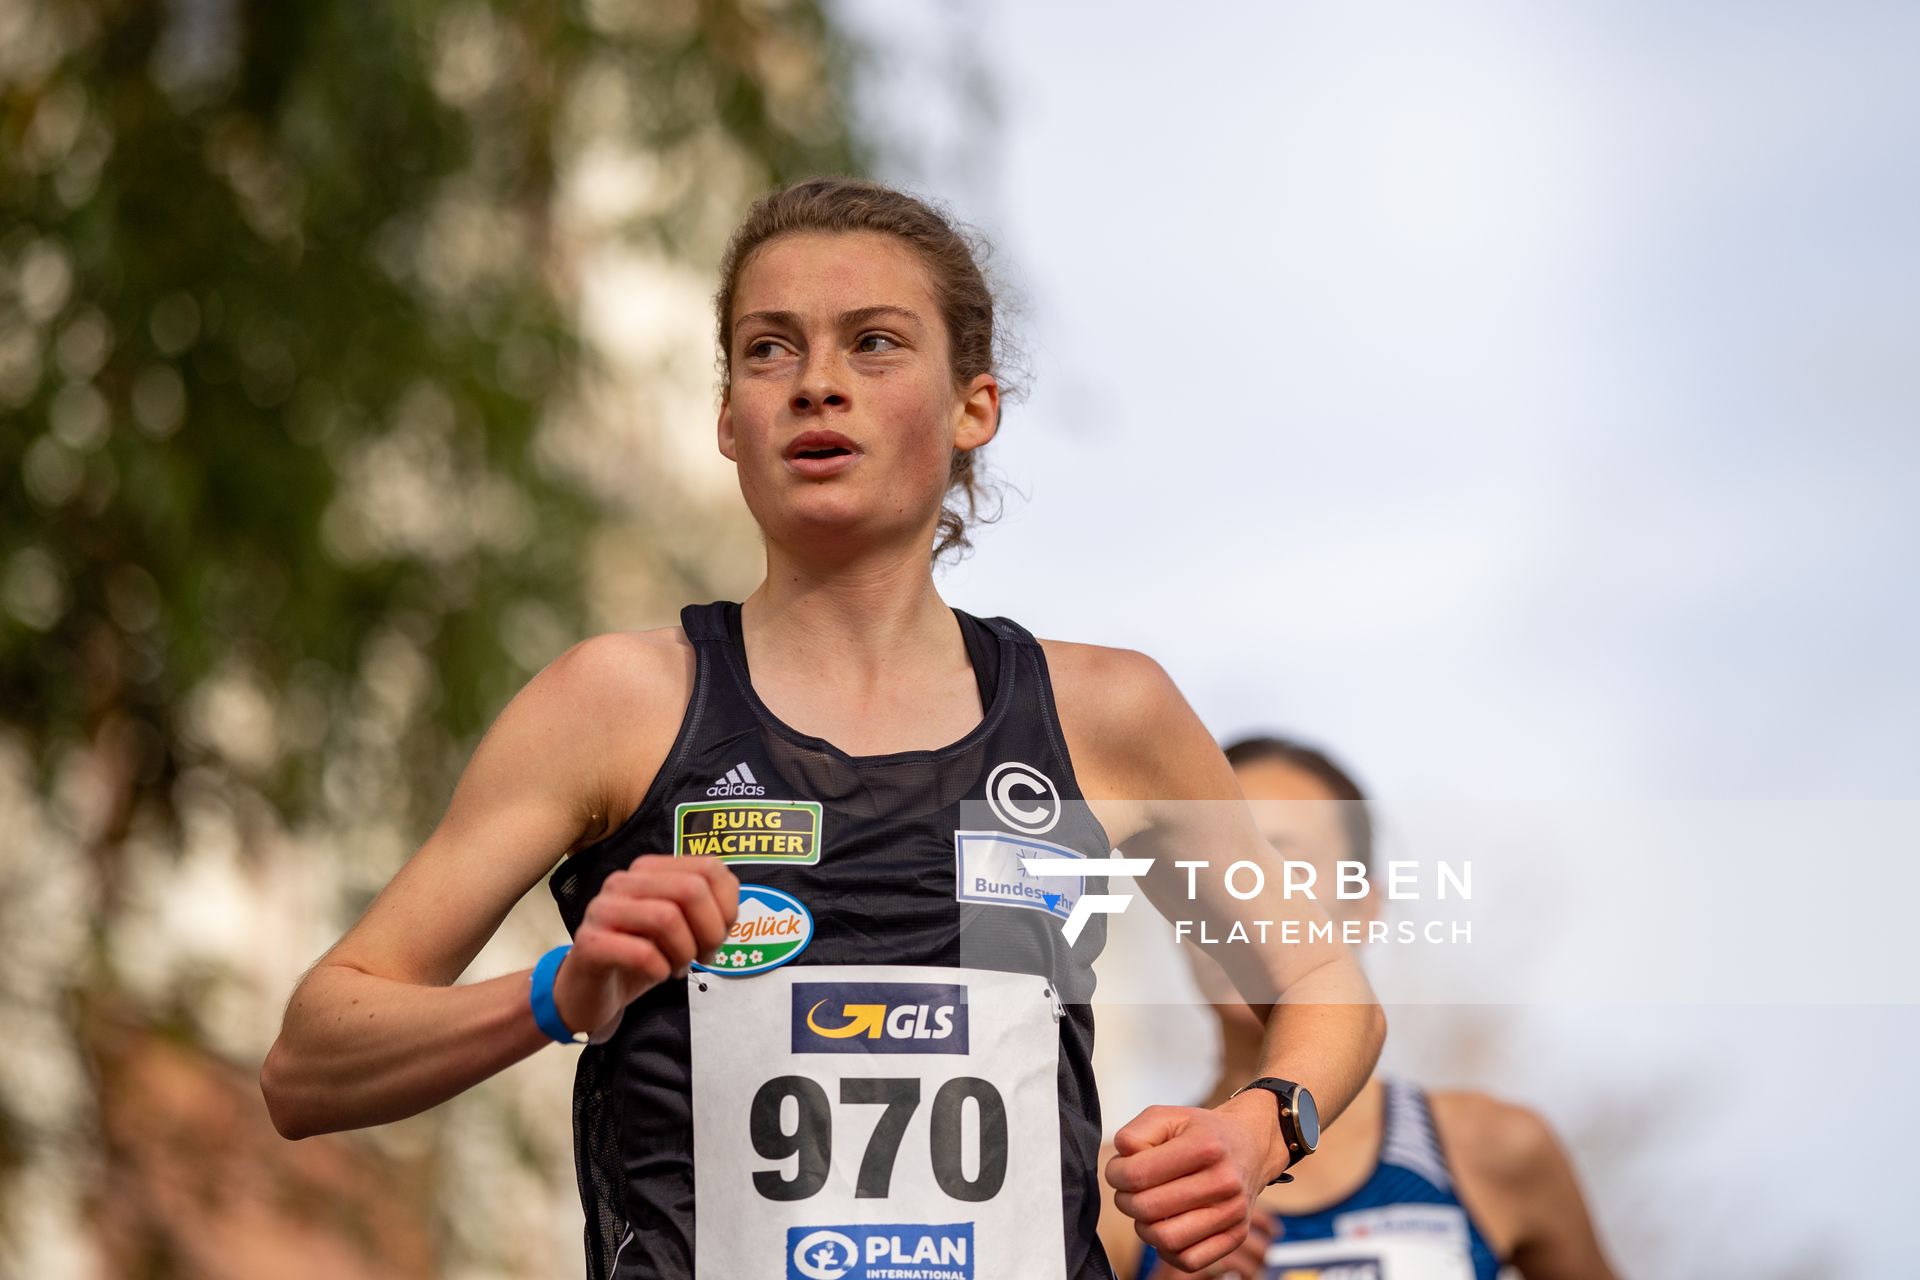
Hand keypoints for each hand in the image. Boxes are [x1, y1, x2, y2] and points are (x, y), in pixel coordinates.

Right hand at [552, 855, 738, 1035]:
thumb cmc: (638, 956)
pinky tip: (656, 974)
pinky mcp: (589, 944)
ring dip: (684, 952)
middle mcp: (624, 881)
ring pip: (666, 917)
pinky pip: (640, 952)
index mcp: (648, 870)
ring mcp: (602, 910)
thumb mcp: (679, 929)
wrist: (588, 992)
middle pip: (692, 889)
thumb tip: (728, 913)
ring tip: (678, 967)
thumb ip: (706, 910)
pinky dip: (660, 969)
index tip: (718, 935)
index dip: (726, 906)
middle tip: (703, 956)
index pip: (709, 868)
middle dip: (710, 931)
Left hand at [1107, 1097, 1275, 1271]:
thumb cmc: (1204, 1133)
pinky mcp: (1236, 1235)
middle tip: (1129, 1191)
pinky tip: (1166, 1227)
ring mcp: (1232, 1212)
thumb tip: (1123, 1160)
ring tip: (1147, 1210)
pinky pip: (1189, 1260)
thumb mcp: (1168, 1116)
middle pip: (1148, 1208)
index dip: (1115, 1174)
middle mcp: (1223, 1181)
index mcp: (1205, 1147)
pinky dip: (1167, 1250)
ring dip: (1143, 1227)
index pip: (1138, 1174)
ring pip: (1166, 1239)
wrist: (1251, 1146)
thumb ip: (1136, 1133)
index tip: (1118, 1171)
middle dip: (1125, 1200)